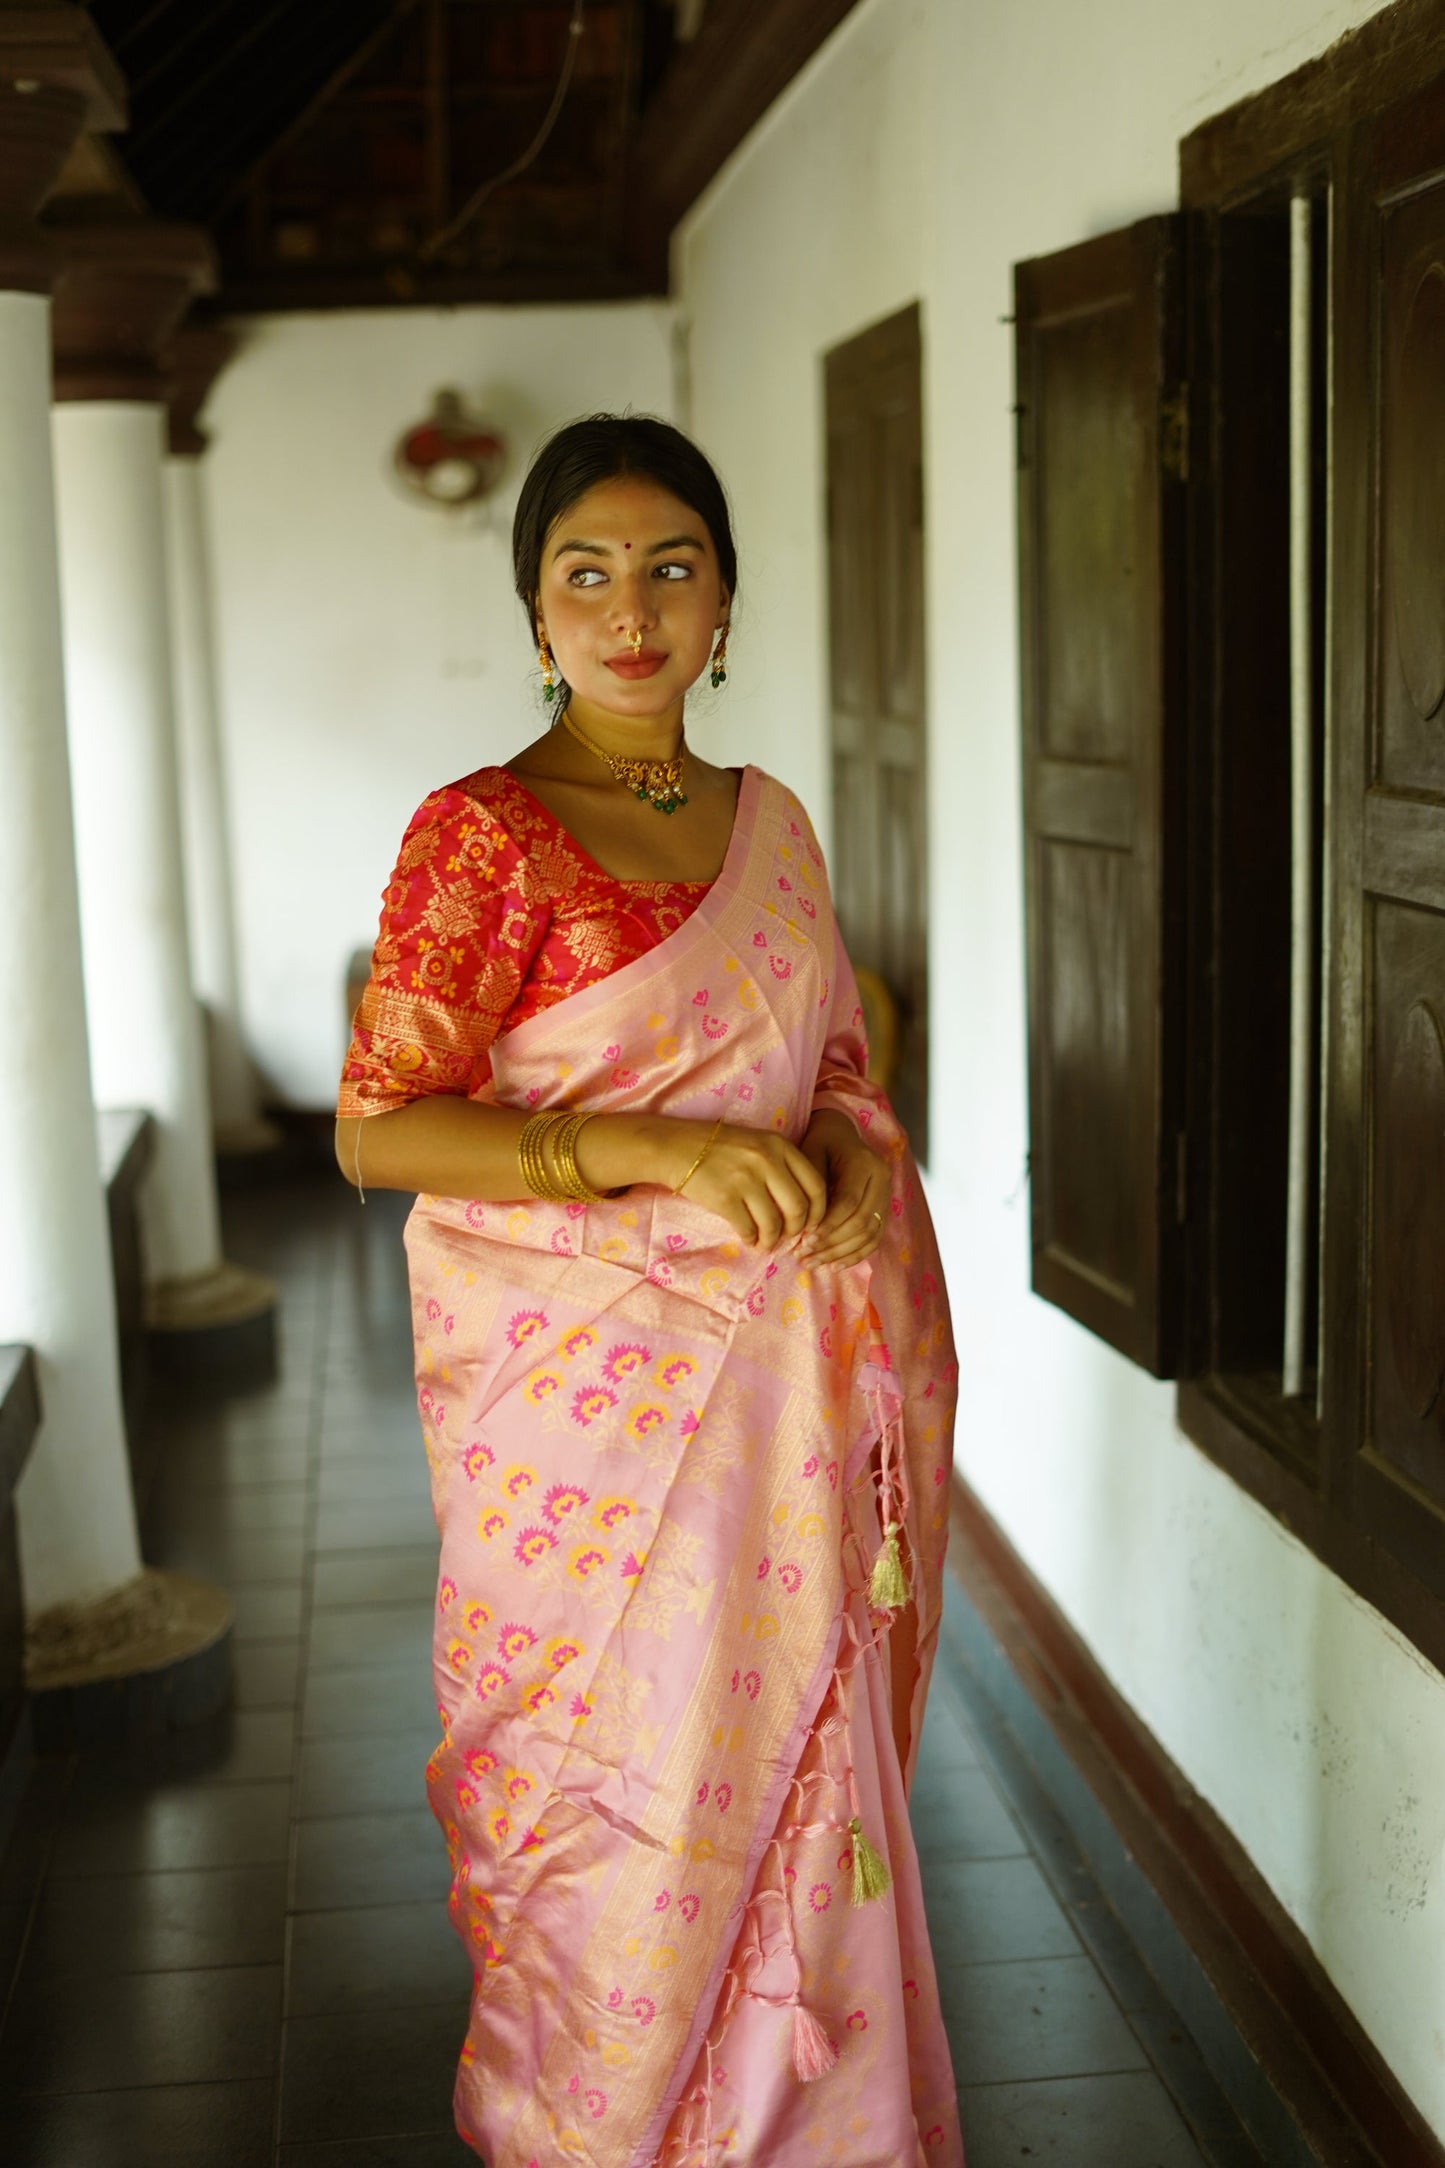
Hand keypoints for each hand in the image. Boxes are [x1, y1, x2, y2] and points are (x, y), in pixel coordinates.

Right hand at [670, 1119, 827, 1250]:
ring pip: (773, 1224)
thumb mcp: (758, 1143)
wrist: (676, 1147)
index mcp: (780, 1146)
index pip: (816, 1185)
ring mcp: (745, 1179)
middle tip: (787, 1237)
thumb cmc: (720, 1148)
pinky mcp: (724, 1198)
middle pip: (798, 1208)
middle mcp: (766, 1160)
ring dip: (771, 1241)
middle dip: (795, 1230)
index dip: (819, 1211)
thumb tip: (804, 1209)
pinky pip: (748, 1229)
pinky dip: (751, 1239)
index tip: (812, 1224)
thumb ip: (782, 1166)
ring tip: (765, 1243)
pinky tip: (747, 1239)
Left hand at [794, 1110, 891, 1267]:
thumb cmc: (820, 1143)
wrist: (840, 1134)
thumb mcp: (810, 1152)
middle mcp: (882, 1180)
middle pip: (861, 1221)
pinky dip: (855, 1255)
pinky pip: (875, 1238)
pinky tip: (834, 1266)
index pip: (849, 1202)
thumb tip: (803, 1224)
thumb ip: (809, 1185)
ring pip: (869, 1234)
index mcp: (865, 1163)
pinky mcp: (884, 1209)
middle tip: (804, 1256)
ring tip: (813, 1264)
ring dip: (840, 1254)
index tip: (804, 1240)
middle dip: (831, 1244)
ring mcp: (887, 1195)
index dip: (827, 1225)